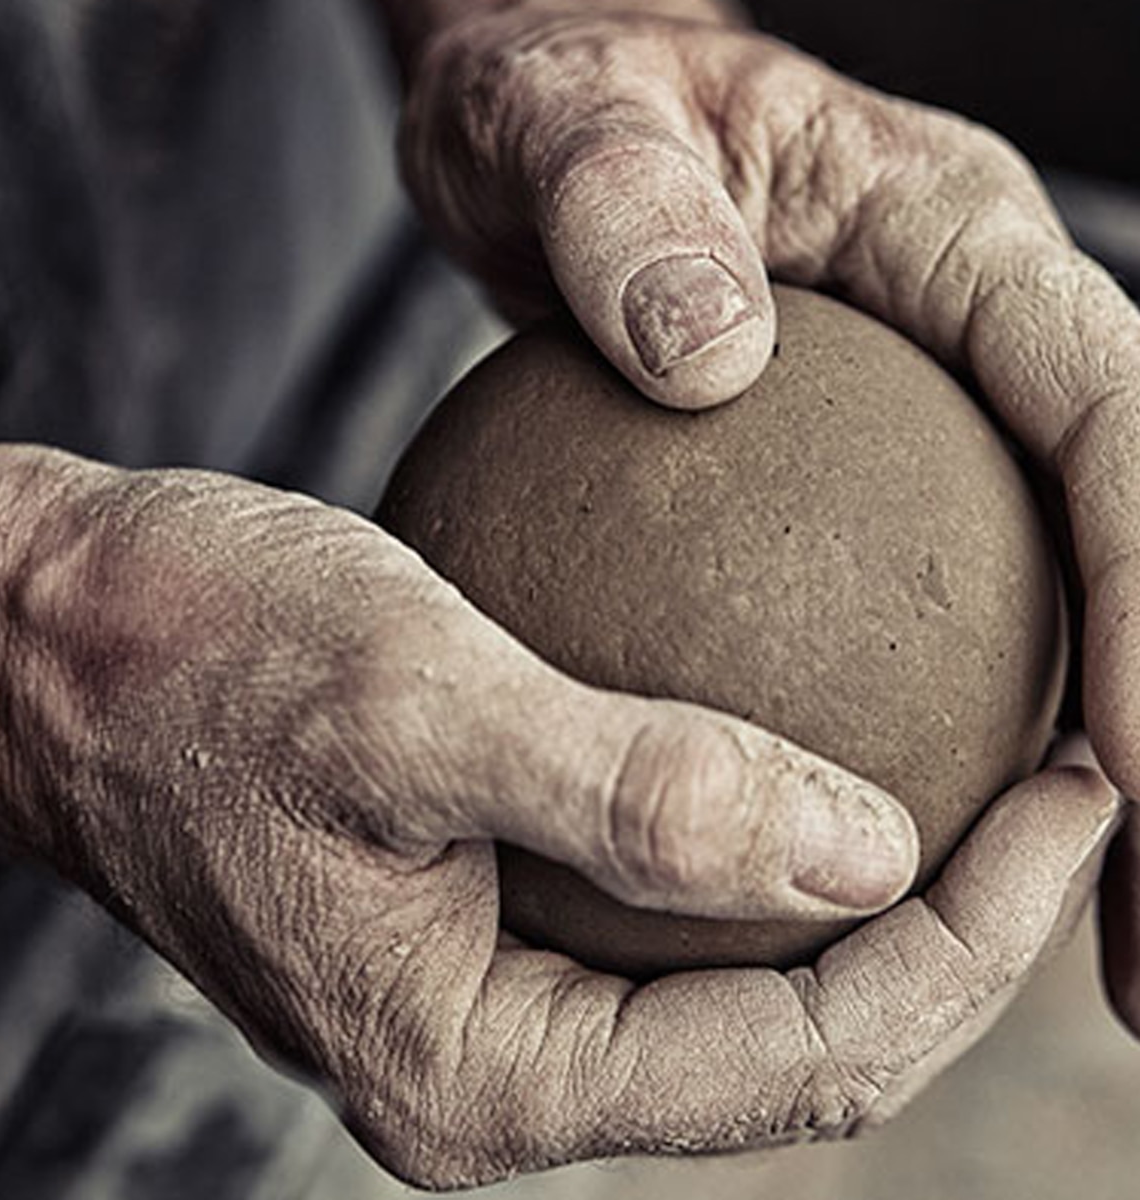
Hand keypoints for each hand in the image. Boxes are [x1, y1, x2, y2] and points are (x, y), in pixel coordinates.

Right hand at [0, 446, 1116, 1186]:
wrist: (56, 641)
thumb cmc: (194, 653)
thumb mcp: (417, 701)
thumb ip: (639, 793)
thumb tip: (868, 856)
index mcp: (484, 1068)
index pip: (802, 1057)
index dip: (970, 937)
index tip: (1077, 787)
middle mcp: (496, 1057)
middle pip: (792, 1040)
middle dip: (956, 927)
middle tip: (1064, 776)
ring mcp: (488, 979)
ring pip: (735, 972)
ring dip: (871, 879)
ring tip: (989, 762)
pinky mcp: (476, 893)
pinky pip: (661, 889)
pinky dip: (759, 824)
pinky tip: (820, 732)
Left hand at [398, 6, 1139, 1036]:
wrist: (554, 103)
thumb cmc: (559, 97)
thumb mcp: (564, 124)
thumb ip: (621, 214)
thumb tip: (704, 355)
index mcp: (949, 237)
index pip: (1108, 411)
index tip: (1136, 770)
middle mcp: (976, 331)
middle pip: (1131, 538)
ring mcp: (935, 408)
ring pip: (1064, 605)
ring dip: (1091, 793)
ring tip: (1064, 957)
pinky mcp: (870, 475)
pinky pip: (944, 619)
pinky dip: (949, 745)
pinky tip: (888, 856)